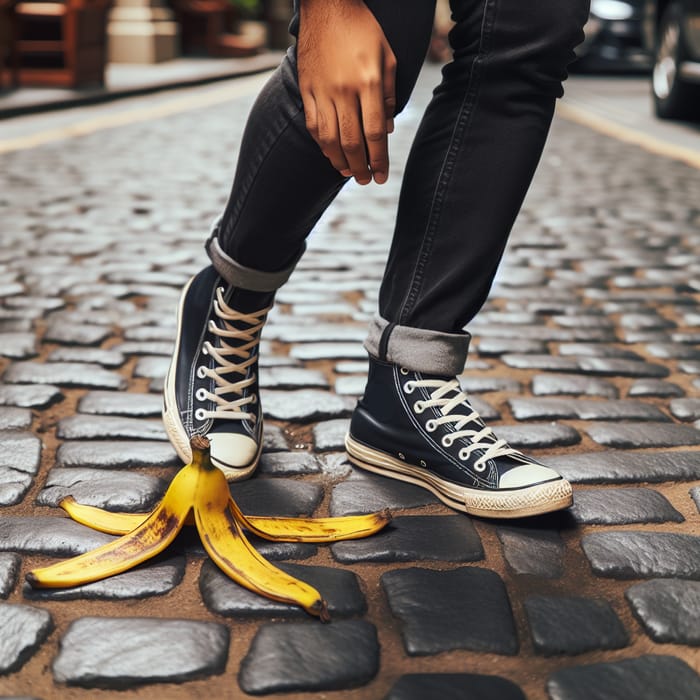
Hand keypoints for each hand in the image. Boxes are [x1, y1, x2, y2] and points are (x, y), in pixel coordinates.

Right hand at [297, 0, 395, 184]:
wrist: (327, 4)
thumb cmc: (363, 29)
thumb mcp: (387, 56)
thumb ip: (388, 95)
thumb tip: (387, 130)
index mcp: (369, 83)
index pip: (375, 134)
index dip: (379, 160)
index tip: (382, 176)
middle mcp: (345, 90)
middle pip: (352, 142)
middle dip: (360, 167)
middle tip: (367, 181)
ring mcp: (322, 90)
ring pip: (329, 138)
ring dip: (339, 161)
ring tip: (349, 173)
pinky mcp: (306, 88)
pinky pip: (312, 124)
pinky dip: (321, 144)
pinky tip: (330, 154)